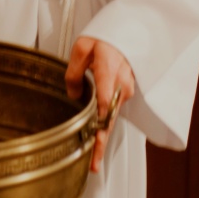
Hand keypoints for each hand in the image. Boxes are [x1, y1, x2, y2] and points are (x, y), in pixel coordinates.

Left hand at [65, 36, 134, 172]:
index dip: (99, 120)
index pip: (105, 99)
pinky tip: (97, 139)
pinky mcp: (124, 94)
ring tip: (93, 159)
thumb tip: (74, 96)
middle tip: (94, 164)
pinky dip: (105, 127)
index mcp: (109, 70)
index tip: (94, 137)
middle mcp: (120, 85)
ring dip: (102, 138)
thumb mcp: (82, 47)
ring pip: (112, 119)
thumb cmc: (102, 39)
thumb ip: (75, 72)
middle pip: (110, 118)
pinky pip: (114, 113)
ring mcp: (125, 91)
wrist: (124, 33)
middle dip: (101, 142)